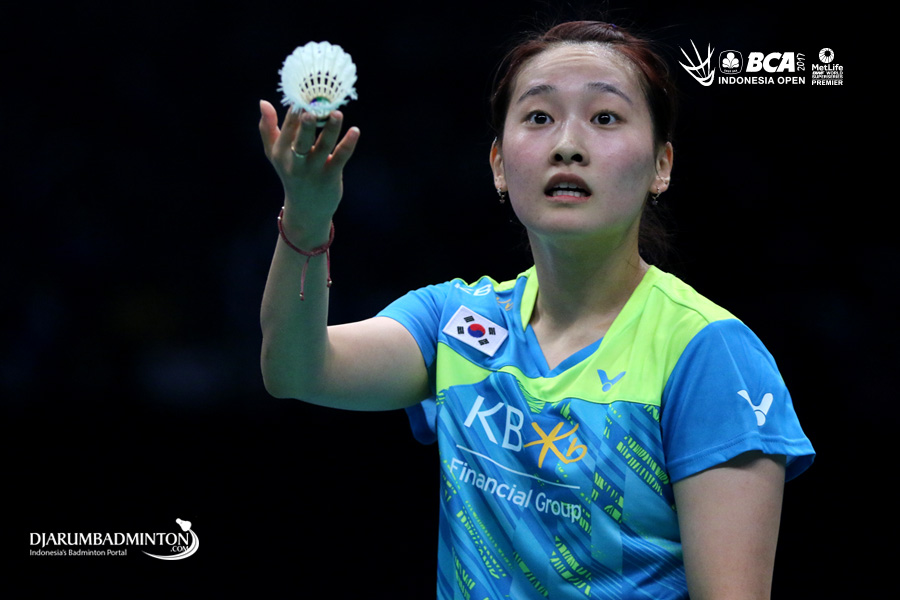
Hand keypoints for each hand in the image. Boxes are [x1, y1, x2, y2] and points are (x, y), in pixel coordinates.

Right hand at [259, 100, 359, 232]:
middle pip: (299, 141)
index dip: (294, 112)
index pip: (286, 129)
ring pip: (323, 147)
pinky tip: (355, 131)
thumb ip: (268, 128)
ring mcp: (313, 170)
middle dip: (304, 126)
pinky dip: (348, 144)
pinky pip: (340, 158)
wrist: (306, 209)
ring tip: (337, 113)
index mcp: (281, 152)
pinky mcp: (330, 176)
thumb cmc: (291, 174)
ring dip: (330, 130)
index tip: (303, 94)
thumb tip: (264, 102)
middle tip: (310, 110)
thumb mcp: (274, 154)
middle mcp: (295, 162)